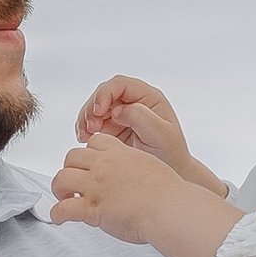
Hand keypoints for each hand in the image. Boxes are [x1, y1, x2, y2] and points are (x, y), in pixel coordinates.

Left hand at [52, 132, 242, 256]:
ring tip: (63, 198)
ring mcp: (96, 186)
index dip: (89, 153)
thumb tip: (127, 177)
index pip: (94, 142)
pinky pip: (64, 208)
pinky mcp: (93, 208)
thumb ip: (133, 167)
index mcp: (120, 153)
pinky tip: (59, 218)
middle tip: (73, 183)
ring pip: (61, 178)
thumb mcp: (149, 166)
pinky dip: (57, 213)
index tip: (90, 164)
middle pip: (72, 157)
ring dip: (59, 188)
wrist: (170, 209)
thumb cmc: (168, 193)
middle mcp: (104, 166)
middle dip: (69, 169)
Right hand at [76, 75, 195, 169]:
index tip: (98, 111)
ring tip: (85, 135)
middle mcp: (133, 101)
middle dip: (92, 108)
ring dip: (85, 118)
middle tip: (91, 128)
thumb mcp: (161, 135)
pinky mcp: (111, 127)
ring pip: (95, 107)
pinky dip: (84, 128)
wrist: (171, 172)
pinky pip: (92, 121)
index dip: (105, 94)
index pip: (120, 84)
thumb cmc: (170, 153)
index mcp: (148, 97)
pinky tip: (84, 138)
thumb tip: (117, 110)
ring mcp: (121, 114)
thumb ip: (141, 118)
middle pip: (103, 93)